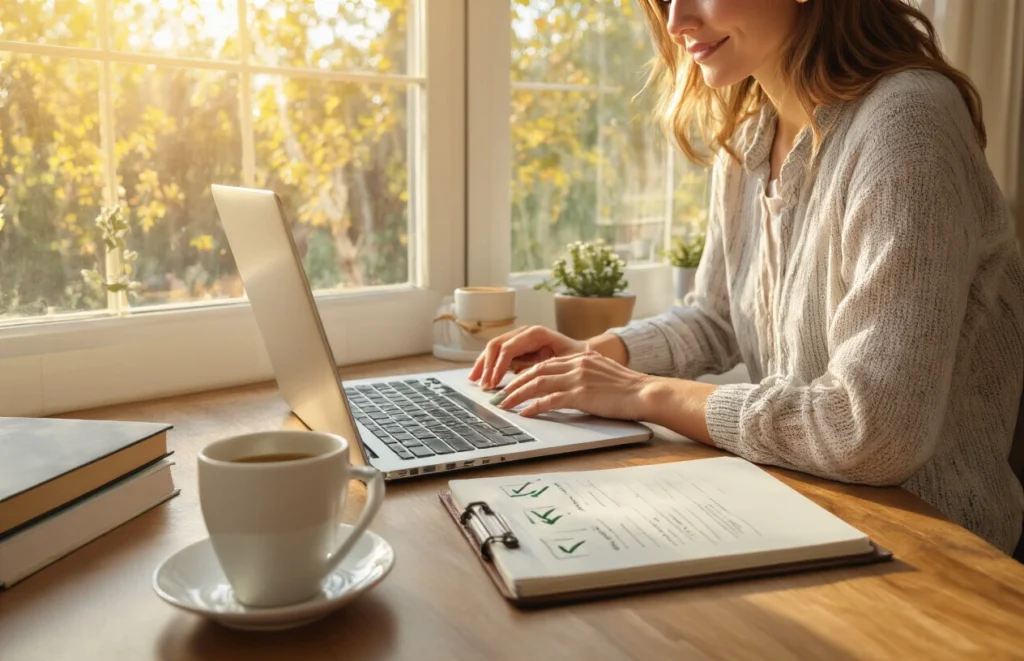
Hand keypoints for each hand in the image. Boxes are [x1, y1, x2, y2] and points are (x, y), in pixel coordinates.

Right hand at [469, 326, 587, 390]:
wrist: (585, 352)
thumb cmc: (578, 357)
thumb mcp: (563, 362)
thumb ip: (543, 368)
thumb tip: (521, 378)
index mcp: (535, 333)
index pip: (508, 348)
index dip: (498, 366)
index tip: (493, 382)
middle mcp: (525, 333)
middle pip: (496, 345)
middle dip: (486, 365)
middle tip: (482, 384)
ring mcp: (520, 339)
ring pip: (494, 348)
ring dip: (483, 364)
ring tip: (475, 380)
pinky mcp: (519, 348)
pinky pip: (499, 354)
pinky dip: (490, 365)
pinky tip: (484, 377)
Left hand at [493, 351, 654, 419]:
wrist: (646, 392)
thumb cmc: (629, 389)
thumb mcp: (603, 373)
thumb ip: (584, 374)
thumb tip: (568, 387)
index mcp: (580, 358)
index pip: (544, 363)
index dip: (524, 374)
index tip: (511, 384)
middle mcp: (576, 364)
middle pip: (535, 371)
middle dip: (513, 384)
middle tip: (498, 396)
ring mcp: (578, 378)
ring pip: (537, 383)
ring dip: (516, 394)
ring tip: (503, 405)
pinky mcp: (581, 394)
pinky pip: (550, 400)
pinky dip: (534, 406)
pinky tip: (524, 413)